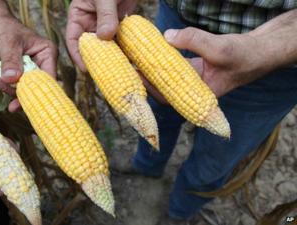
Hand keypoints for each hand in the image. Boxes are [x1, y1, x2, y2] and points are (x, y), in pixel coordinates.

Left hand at [0, 16, 57, 111]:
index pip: (49, 76)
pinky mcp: (21, 76)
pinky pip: (17, 88)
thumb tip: (12, 78)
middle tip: (13, 106)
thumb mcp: (8, 43)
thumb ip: (11, 60)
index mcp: (47, 54)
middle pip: (39, 87)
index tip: (29, 100)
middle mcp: (43, 65)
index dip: (41, 90)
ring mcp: (32, 72)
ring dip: (12, 91)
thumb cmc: (4, 30)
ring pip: (27, 90)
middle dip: (24, 95)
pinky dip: (8, 89)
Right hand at [66, 0, 137, 69]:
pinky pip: (121, 41)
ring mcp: (106, 25)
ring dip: (113, 57)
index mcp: (79, 15)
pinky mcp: (120, 25)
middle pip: (90, 46)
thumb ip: (105, 14)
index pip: (73, 39)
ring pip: (107, 46)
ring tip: (119, 73)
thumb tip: (105, 36)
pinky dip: (125, 49)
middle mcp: (90, 23)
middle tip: (104, 75)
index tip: (86, 68)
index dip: (77, 55)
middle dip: (96, 60)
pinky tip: (131, 61)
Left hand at [144, 27, 267, 103]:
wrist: (260, 51)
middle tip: (130, 64)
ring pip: (167, 78)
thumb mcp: (220, 47)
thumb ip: (193, 41)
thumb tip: (167, 36)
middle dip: (146, 77)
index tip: (136, 73)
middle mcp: (194, 92)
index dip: (150, 86)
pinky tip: (153, 51)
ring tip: (136, 58)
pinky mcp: (194, 70)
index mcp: (200, 96)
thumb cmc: (245, 54)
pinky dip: (163, 60)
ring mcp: (193, 81)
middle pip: (163, 88)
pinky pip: (173, 67)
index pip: (167, 97)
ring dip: (153, 69)